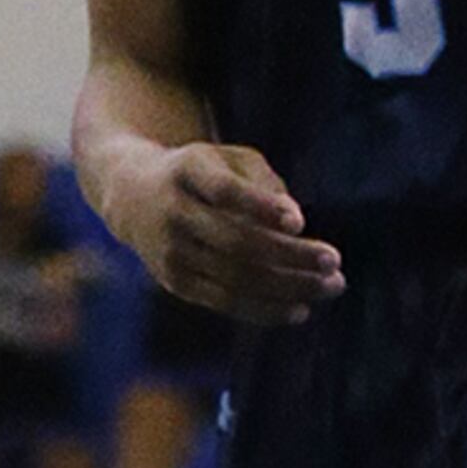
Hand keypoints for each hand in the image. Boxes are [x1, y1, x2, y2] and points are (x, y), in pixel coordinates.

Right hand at [117, 144, 342, 322]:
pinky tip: (299, 309)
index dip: (262, 206)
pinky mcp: (175, 282)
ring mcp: (171, 251)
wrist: (132, 194)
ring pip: (235, 278)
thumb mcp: (225, 158)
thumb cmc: (199, 172)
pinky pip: (224, 302)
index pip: (225, 191)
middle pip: (237, 242)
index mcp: (187, 169)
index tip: (301, 220)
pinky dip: (264, 309)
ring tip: (330, 287)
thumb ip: (261, 180)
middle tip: (335, 262)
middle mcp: (174, 211)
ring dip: (288, 287)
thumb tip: (295, 224)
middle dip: (291, 256)